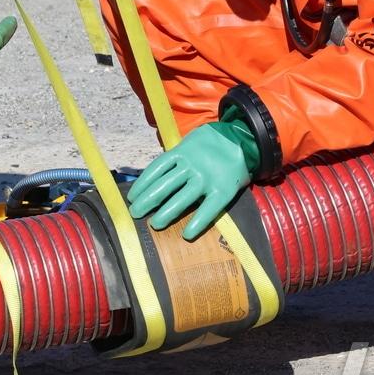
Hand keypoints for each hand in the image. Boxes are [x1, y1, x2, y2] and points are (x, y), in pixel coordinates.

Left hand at [127, 114, 261, 240]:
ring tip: (154, 224)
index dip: (142, 184)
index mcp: (181, 152)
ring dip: (166, 213)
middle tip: (136, 213)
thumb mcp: (189, 143)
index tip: (132, 197)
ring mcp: (206, 178)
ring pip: (181, 198)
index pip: (156, 170)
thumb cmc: (210, 145)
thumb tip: (153, 178)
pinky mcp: (223, 191)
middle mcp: (191, 165)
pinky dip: (197, 223)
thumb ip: (174, 159)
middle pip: (164, 185)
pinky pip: (208, 209)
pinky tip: (187, 234)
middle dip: (147, 201)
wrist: (242, 140)